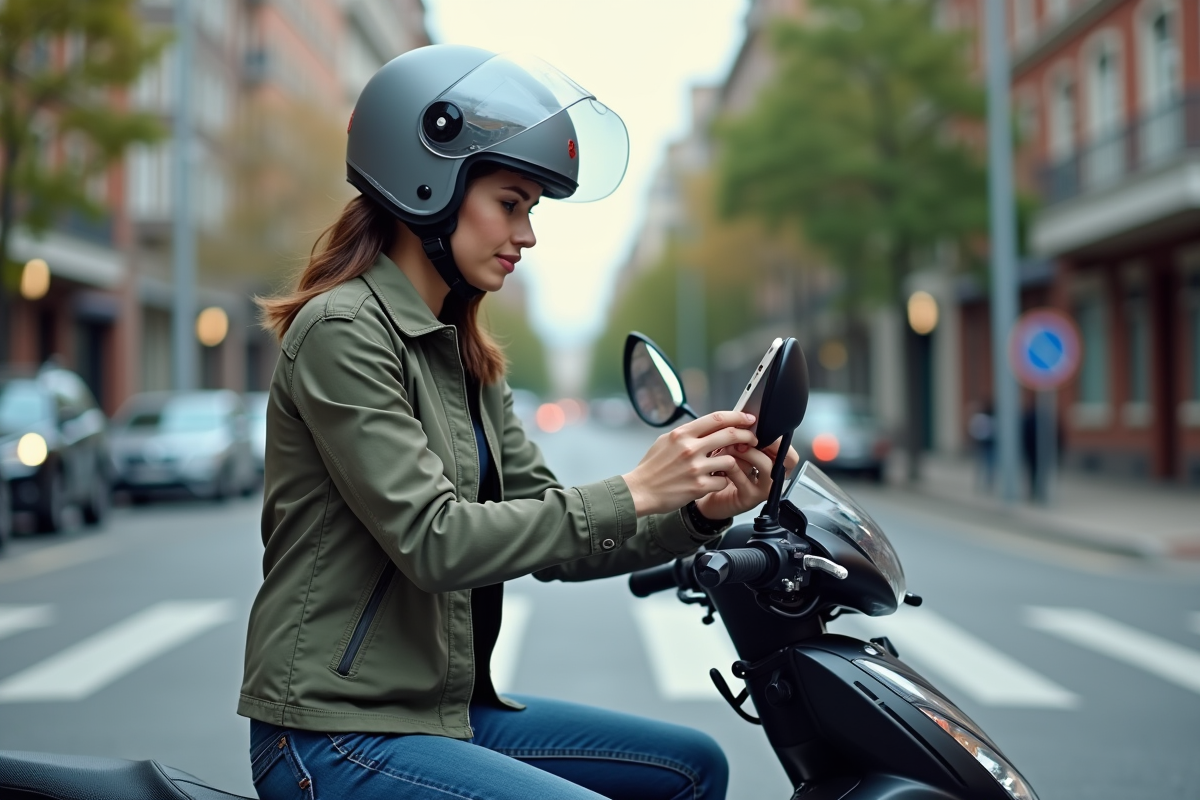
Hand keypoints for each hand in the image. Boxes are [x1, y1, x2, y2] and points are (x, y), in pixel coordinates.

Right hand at [622, 412, 757, 516]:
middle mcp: (689, 448)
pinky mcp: (699, 486)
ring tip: (730, 464)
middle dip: (747, 436)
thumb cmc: (652, 467)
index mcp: (682, 434)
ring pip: (730, 459)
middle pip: (730, 435)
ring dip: (734, 462)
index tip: (748, 418)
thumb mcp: (665, 441)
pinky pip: (723, 480)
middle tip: (752, 439)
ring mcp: (695, 467)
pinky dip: (722, 480)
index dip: (737, 416)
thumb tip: (707, 426)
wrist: (639, 491)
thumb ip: (687, 433)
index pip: (717, 418)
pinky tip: (716, 480)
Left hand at [694, 437, 801, 520]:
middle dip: (759, 442)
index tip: (758, 429)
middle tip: (740, 438)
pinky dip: (731, 466)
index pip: (787, 450)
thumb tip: (747, 418)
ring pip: (765, 465)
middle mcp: (773, 477)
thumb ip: (745, 437)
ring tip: (728, 448)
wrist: (709, 495)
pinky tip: (720, 464)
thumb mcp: (736, 450)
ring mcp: (764, 489)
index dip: (776, 439)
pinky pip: (743, 477)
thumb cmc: (723, 470)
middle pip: (780, 456)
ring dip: (746, 452)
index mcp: (773, 463)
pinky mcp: (750, 498)